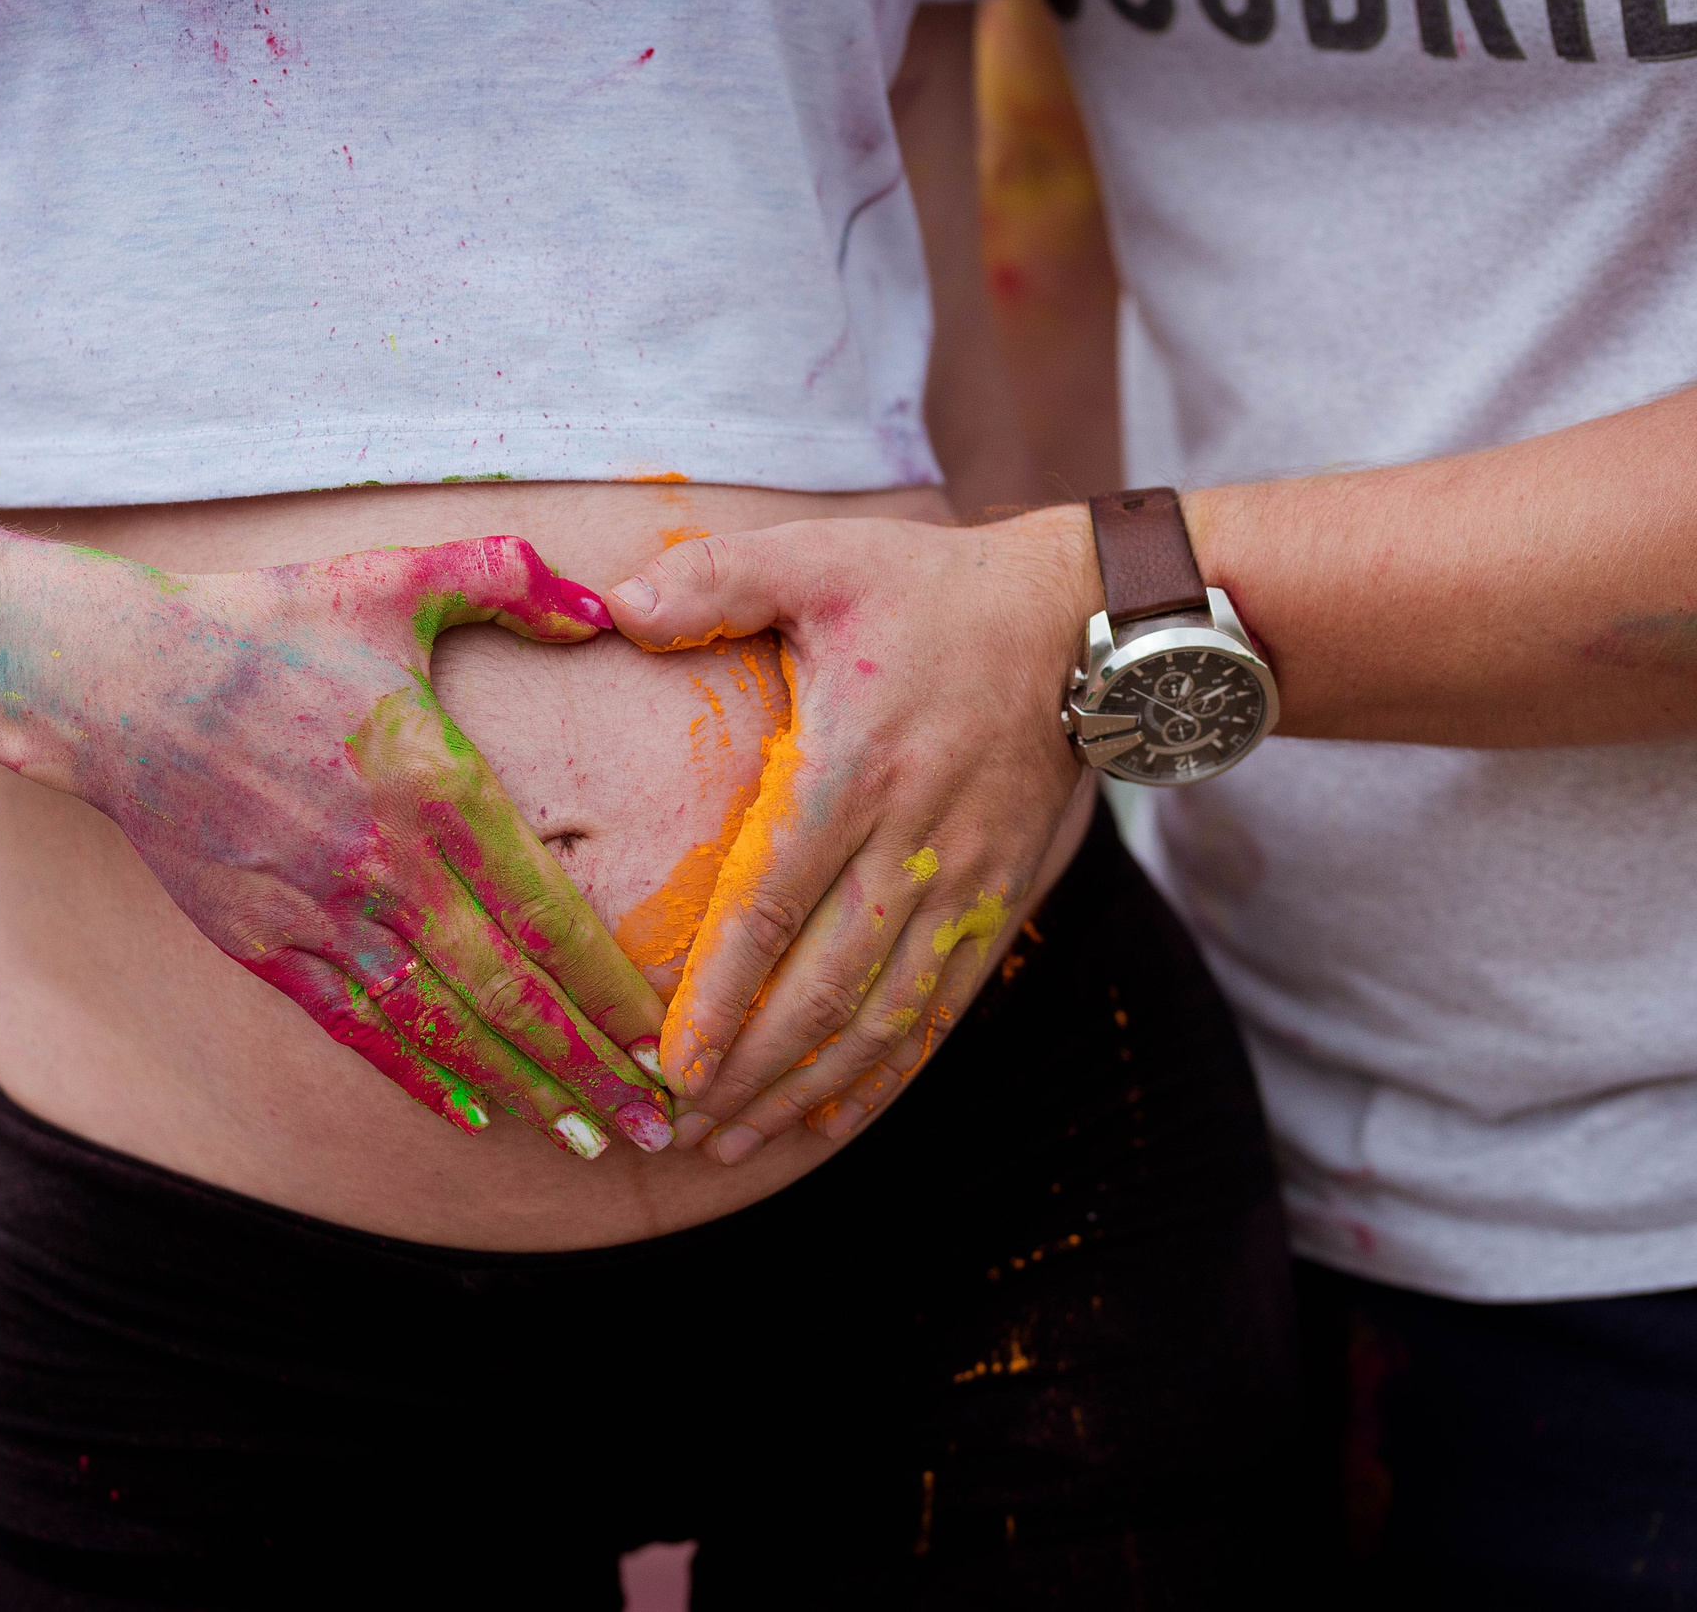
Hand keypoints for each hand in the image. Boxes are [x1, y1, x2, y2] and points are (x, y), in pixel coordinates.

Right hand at [11, 536, 672, 1157]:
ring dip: (523, 1091)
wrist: (115, 679)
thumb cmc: (267, 622)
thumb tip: (609, 606)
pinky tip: (475, 1116)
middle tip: (663, 1124)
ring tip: (590, 1140)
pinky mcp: (263, 943)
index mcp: (436, 783)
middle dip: (594, 1068)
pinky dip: (420, 1077)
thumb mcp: (397, 580)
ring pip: (443, 1027)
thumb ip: (514, 580)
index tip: (673, 1036)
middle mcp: (386, 866)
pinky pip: (356, 1028)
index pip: (548, 913)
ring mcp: (320, 914)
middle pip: (511, 993)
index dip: (615, 988)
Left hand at [600, 507, 1099, 1161]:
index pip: (774, 906)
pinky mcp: (1000, 898)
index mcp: (856, 768)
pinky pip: (942, 1008)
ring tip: (738, 1139)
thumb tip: (615, 602)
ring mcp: (964, 881)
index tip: (670, 1061)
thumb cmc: (934, 590)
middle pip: (823, 986)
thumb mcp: (823, 558)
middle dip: (750, 1067)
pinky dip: (888, 1073)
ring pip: (883, 1015)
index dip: (721, 995)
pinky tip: (832, 1116)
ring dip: (809, 1087)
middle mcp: (913, 842)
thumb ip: (715, 577)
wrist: (1080, 621)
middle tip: (683, 1123)